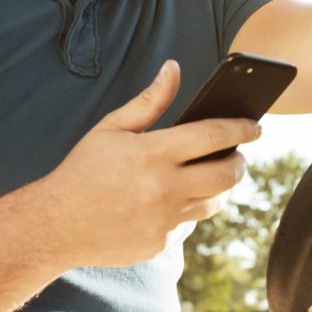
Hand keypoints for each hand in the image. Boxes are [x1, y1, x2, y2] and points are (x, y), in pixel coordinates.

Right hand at [34, 60, 259, 267]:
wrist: (54, 225)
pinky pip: (189, 223)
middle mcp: (163, 188)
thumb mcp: (111, 128)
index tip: (256, 125)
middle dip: (240, 161)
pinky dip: (189, 209)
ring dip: (220, 187)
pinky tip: (178, 198)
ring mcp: (164, 219)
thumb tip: (174, 68)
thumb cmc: (83, 170)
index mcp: (152, 153)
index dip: (241, 128)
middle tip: (238, 154)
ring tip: (213, 174)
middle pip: (226, 174)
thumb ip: (149, 101)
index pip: (213, 135)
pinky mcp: (160, 243)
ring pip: (214, 202)